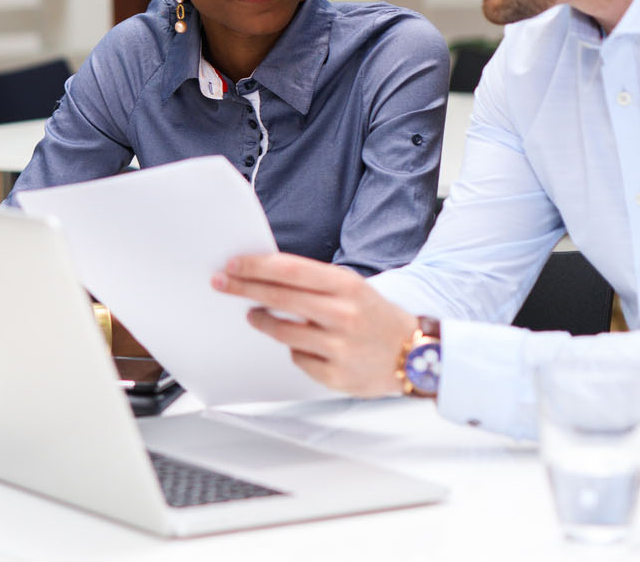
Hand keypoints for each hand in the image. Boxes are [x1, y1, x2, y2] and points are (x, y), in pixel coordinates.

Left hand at [212, 253, 417, 396]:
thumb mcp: (353, 289)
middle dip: (243, 288)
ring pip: (282, 331)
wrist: (418, 355)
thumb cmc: (377, 317)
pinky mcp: (336, 376)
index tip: (232, 264)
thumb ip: (314, 283)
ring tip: (254, 315)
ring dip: (262, 321)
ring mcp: (339, 347)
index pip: (289, 270)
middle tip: (221, 283)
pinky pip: (298, 358)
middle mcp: (343, 315)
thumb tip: (264, 275)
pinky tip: (304, 344)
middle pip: (279, 297)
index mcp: (347, 286)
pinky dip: (295, 350)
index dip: (256, 266)